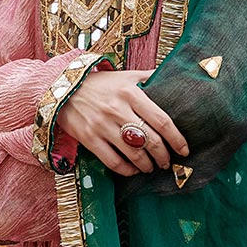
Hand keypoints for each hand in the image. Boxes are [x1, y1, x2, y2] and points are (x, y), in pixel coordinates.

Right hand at [57, 68, 188, 176]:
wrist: (62, 88)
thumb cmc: (100, 84)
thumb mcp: (125, 75)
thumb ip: (149, 78)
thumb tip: (172, 78)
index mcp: (131, 93)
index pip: (161, 120)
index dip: (176, 139)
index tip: (184, 149)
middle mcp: (117, 109)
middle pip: (150, 141)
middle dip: (163, 156)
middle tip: (167, 161)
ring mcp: (102, 126)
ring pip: (133, 154)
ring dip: (147, 165)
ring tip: (152, 167)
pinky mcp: (89, 139)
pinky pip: (113, 161)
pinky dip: (127, 170)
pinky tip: (133, 170)